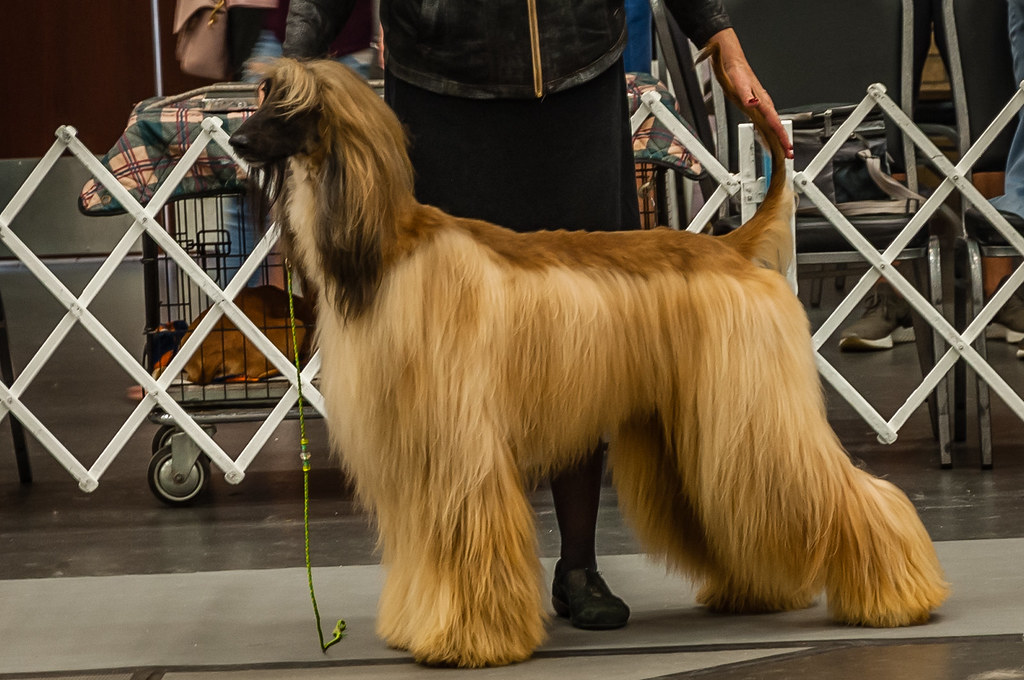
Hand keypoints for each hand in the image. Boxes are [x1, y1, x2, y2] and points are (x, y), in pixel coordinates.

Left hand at [705, 29, 792, 158]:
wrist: (733, 62)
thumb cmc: (736, 72)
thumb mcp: (739, 84)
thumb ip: (746, 95)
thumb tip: (754, 103)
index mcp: (763, 101)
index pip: (775, 122)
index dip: (782, 136)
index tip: (788, 147)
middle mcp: (764, 104)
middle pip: (777, 126)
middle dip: (784, 140)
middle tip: (790, 154)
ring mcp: (762, 105)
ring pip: (773, 124)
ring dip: (779, 137)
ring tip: (784, 149)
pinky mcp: (757, 105)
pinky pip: (767, 121)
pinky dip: (770, 131)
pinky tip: (769, 136)